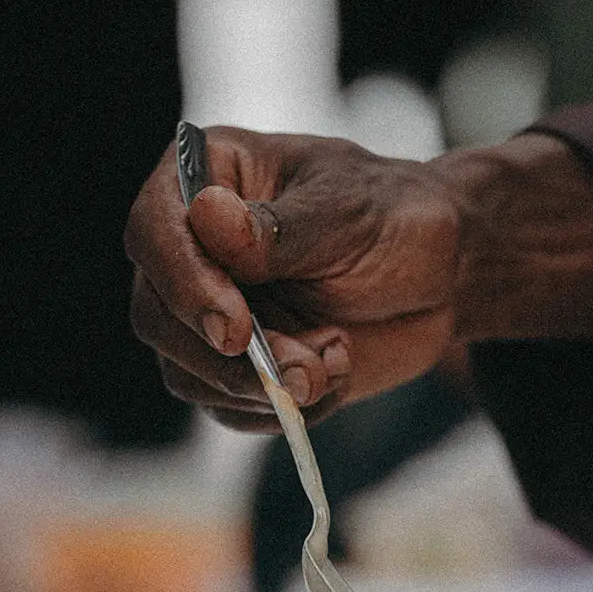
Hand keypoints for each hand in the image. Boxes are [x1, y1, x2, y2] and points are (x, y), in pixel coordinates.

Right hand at [125, 126, 461, 427]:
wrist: (439, 278)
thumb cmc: (394, 220)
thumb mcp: (348, 212)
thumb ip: (279, 228)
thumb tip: (207, 218)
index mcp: (204, 181)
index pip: (153, 233)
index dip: (183, 285)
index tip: (231, 327)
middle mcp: (192, 249)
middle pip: (157, 316)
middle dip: (229, 357)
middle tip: (304, 367)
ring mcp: (208, 313)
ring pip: (189, 374)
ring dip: (264, 386)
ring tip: (335, 359)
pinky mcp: (235, 368)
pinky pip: (230, 410)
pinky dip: (282, 408)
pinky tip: (334, 374)